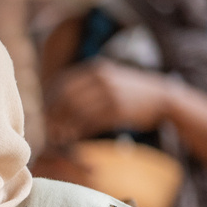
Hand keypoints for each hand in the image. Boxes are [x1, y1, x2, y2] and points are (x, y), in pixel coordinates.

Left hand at [47, 60, 173, 143]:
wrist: (161, 97)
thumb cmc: (128, 92)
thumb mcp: (107, 80)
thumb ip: (84, 87)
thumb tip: (54, 104)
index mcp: (95, 70)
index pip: (61, 84)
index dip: (49, 100)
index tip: (45, 114)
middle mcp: (101, 79)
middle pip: (66, 98)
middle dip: (54, 116)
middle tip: (50, 129)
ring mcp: (110, 93)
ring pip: (76, 112)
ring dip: (65, 126)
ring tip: (60, 136)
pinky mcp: (118, 109)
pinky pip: (91, 122)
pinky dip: (80, 131)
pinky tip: (76, 137)